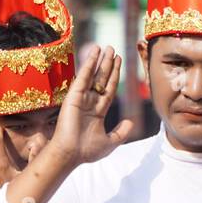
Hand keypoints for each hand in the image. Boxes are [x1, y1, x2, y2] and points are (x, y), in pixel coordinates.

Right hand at [48, 45, 131, 166]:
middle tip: (113, 49)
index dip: (115, 75)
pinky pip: (83, 77)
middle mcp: (90, 102)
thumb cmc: (87, 151)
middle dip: (108, 65)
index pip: (109, 89)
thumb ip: (121, 132)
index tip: (119, 62)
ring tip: (106, 47)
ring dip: (100, 61)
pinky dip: (89, 64)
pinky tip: (95, 53)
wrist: (71, 154)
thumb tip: (130, 122)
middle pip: (102, 79)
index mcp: (98, 111)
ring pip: (93, 76)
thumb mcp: (110, 142)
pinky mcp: (73, 96)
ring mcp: (81, 98)